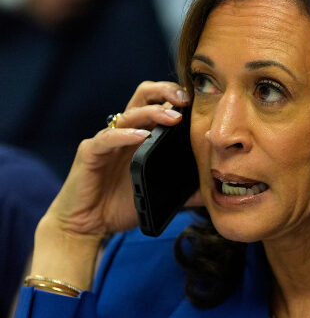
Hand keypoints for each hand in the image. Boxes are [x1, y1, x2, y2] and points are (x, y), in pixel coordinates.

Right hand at [31, 81, 190, 288]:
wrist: (89, 226)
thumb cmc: (123, 205)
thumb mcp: (161, 195)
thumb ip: (185, 190)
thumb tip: (212, 191)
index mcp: (143, 136)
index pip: (159, 103)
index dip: (177, 98)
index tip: (201, 101)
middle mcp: (126, 133)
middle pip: (143, 96)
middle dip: (165, 92)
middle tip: (185, 100)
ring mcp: (107, 141)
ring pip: (128, 115)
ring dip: (152, 113)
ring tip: (174, 118)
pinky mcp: (90, 153)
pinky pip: (107, 138)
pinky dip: (125, 135)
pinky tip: (142, 137)